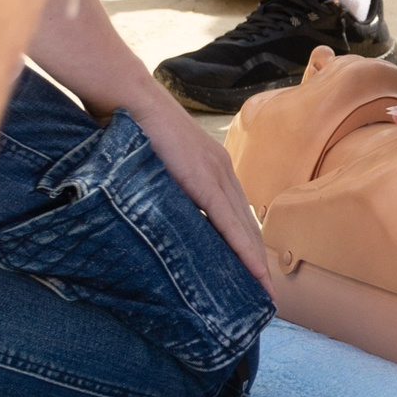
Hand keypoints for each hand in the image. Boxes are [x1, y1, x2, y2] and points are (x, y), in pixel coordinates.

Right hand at [129, 96, 272, 292]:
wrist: (129, 100)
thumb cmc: (135, 131)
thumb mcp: (156, 168)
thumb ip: (166, 191)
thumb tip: (160, 220)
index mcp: (212, 169)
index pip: (237, 216)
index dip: (248, 246)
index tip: (257, 276)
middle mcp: (222, 171)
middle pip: (247, 225)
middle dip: (258, 262)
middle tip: (268, 296)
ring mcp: (215, 172)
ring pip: (242, 226)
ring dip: (254, 261)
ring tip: (263, 291)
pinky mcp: (202, 176)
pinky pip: (225, 218)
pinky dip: (240, 245)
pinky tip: (251, 267)